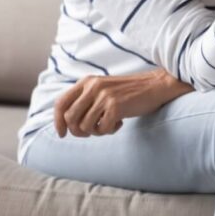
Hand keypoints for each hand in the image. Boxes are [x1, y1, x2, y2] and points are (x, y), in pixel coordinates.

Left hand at [53, 68, 190, 137]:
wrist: (157, 85)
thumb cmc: (130, 91)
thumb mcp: (104, 88)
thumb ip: (86, 98)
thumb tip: (67, 121)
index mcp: (87, 81)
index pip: (61, 103)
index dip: (57, 121)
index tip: (62, 134)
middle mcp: (93, 87)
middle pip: (70, 118)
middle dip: (77, 131)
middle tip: (91, 132)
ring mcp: (104, 96)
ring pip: (85, 126)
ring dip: (95, 131)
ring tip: (108, 125)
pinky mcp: (116, 106)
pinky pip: (102, 129)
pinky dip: (109, 131)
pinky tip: (119, 123)